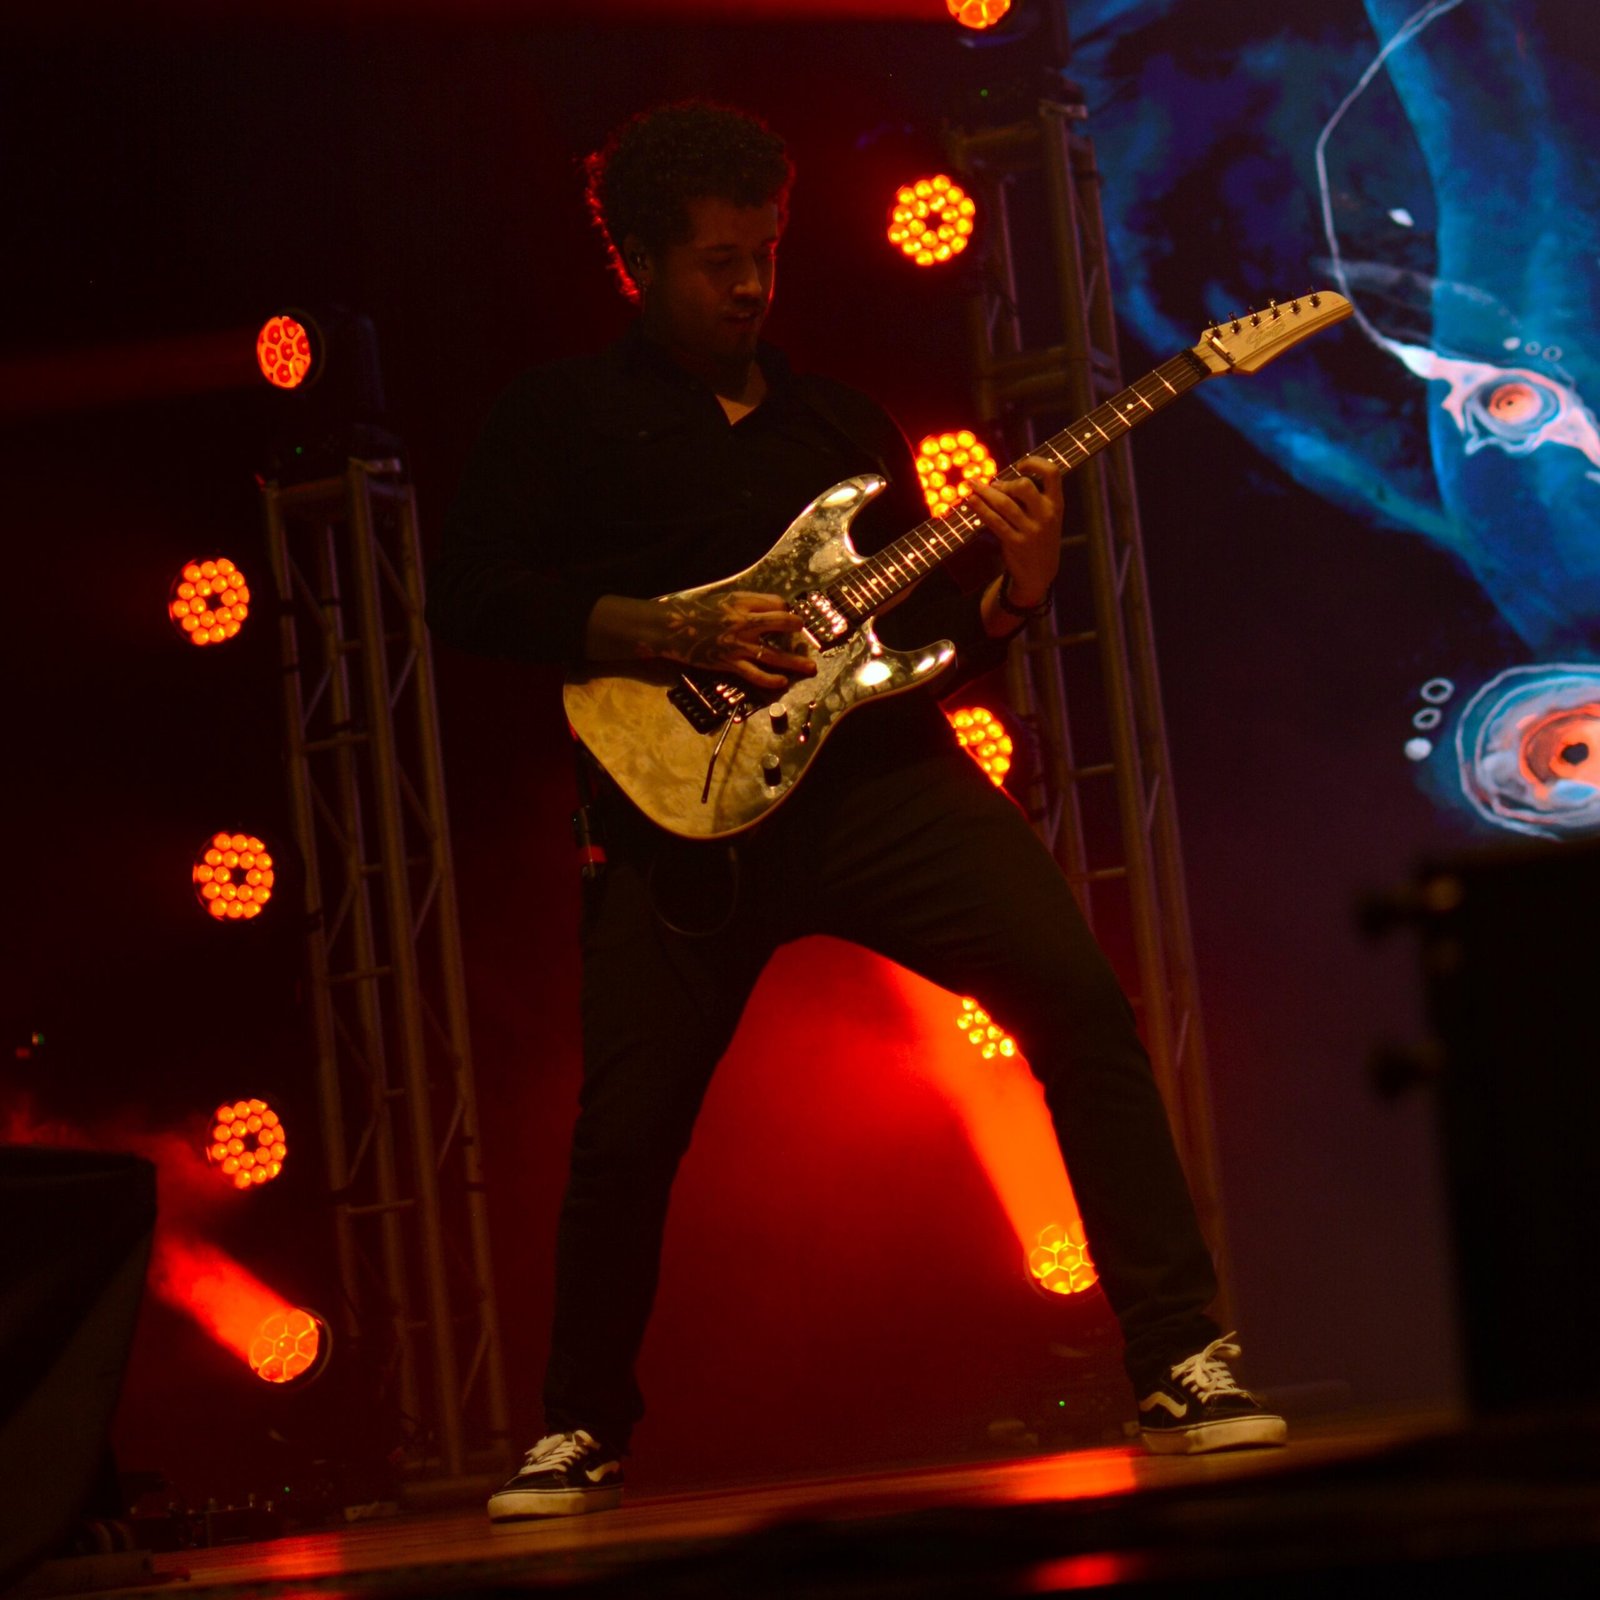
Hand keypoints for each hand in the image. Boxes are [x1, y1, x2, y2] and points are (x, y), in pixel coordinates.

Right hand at [653, 589, 816, 689]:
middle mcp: (745, 622)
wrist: (672, 628)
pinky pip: (756, 674)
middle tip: (804, 633)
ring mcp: (739, 645)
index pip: (776, 603)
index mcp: (742, 603)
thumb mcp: (724, 600)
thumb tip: (771, 609)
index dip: (785, 609)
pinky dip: (771, 680)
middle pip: (782, 623)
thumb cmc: (696, 612)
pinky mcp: (730, 663)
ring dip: (795, 662)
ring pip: (774, 654)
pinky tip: (782, 683)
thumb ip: (747, 604)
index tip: (786, 616)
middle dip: (797, 628)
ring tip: (811, 668)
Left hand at [973, 455, 1062, 613]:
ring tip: (973, 486)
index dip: (1036, 463)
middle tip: (994, 485)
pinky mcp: (1016, 543)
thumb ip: (1033, 498)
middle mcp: (1046, 515)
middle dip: (1005, 482)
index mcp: (1057, 504)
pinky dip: (980, 509)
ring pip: (1004, 504)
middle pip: (1024, 486)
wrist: (1040, 573)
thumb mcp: (1047, 517)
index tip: (1020, 465)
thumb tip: (1003, 479)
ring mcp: (1031, 530)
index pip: (1053, 473)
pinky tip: (971, 501)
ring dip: (985, 492)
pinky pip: (995, 522)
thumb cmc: (1039, 538)